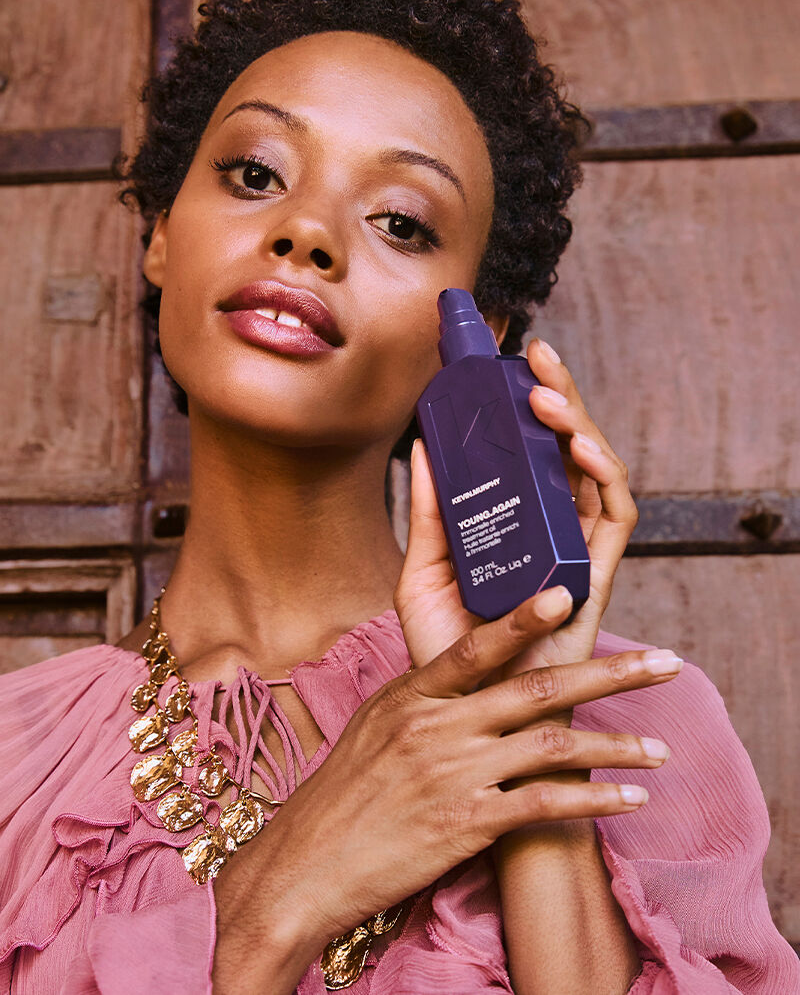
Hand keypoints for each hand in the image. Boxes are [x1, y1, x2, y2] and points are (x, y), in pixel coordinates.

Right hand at [220, 604, 679, 974]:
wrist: (308, 862)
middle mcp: (437, 728)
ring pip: (551, 746)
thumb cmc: (344, 789)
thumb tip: (468, 660)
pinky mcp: (466, 824)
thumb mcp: (377, 721)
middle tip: (664, 662)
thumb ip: (424, 690)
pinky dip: (593, 801)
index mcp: (412, 694)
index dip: (523, 617)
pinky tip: (629, 799)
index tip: (568, 595)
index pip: (475, 645)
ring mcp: (454, 775)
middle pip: (535, 689)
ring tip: (660, 748)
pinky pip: (543, 805)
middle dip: (609, 673)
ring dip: (615, 745)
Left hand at [396, 337, 637, 677]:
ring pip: (595, 472)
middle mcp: (549, 530)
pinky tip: (579, 448)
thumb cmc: (448, 653)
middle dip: (557, 395)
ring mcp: (574, 551)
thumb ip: (429, 515)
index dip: (520, 404)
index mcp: (513, 523)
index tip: (499, 360)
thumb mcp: (424, 572)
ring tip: (546, 395)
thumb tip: (422, 448)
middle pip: (565, 449)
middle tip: (534, 354)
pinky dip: (605, 477)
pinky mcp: (594, 578)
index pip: (528, 452)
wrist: (467, 722)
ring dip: (579, 424)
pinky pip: (614, 519)